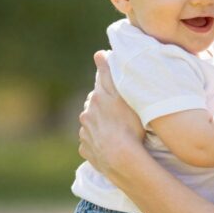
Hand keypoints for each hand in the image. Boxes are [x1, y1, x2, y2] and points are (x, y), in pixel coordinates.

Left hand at [79, 51, 144, 178]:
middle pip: (94, 108)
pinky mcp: (86, 150)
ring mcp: (85, 134)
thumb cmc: (128, 125)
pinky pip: (91, 143)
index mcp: (96, 100)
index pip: (100, 90)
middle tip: (119, 114)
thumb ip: (108, 74)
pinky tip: (110, 144)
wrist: (122, 158)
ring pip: (92, 125)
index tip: (115, 95)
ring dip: (100, 126)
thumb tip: (98, 54)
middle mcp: (86, 115)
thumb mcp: (121, 94)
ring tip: (116, 131)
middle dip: (102, 108)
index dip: (108, 91)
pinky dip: (98, 142)